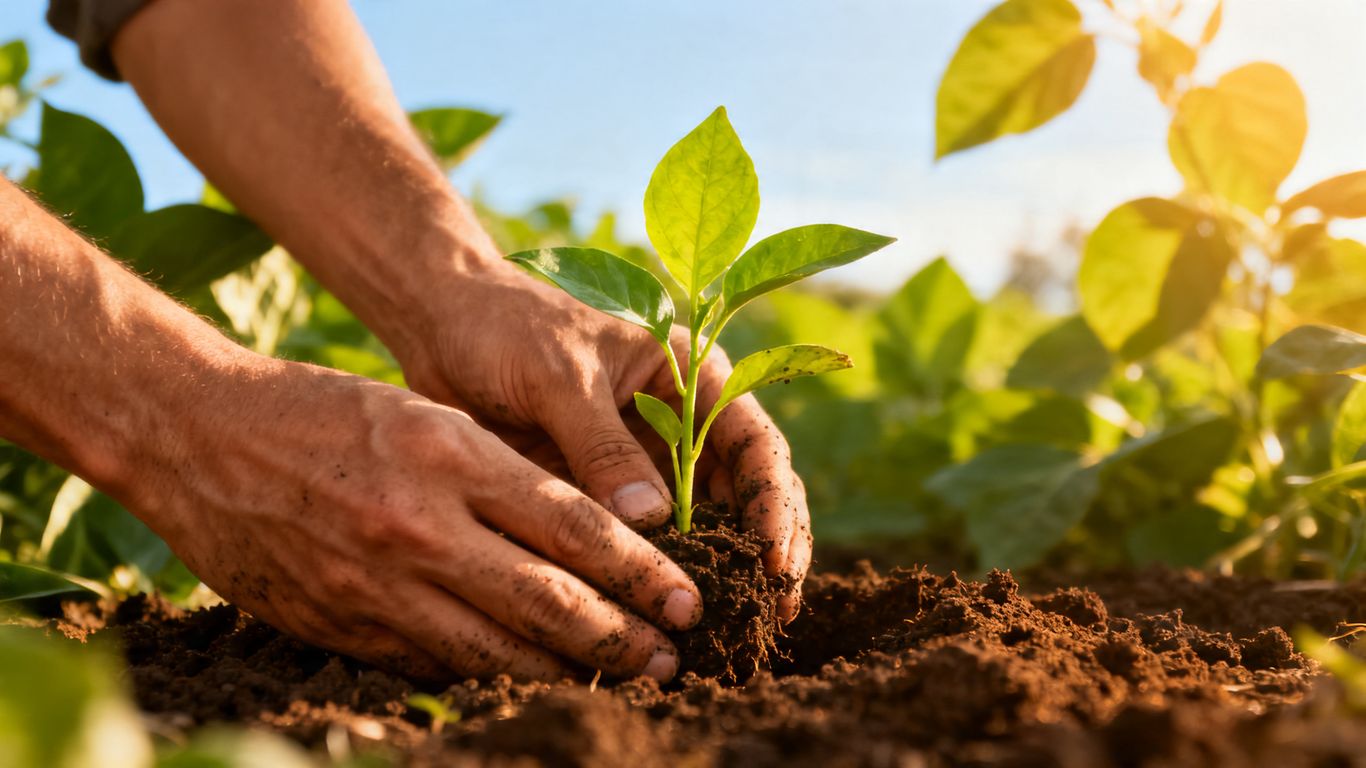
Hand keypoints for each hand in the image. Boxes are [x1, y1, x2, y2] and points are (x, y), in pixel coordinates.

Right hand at [129, 355, 702, 681]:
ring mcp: (379, 583)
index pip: (573, 525)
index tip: (687, 598)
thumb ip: (500, 474)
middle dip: (621, 636)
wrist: (197, 436)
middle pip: (548, 600)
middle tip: (671, 656)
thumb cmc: (320, 409)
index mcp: (453, 456)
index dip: (640, 572)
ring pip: (497, 649)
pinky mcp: (342, 625)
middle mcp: (422, 526)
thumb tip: (581, 531)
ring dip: (568, 671)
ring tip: (619, 679)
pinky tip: (530, 680)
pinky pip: (435, 663)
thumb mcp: (425, 414)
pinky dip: (490, 675)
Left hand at [398, 265, 812, 620]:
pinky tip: (665, 617)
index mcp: (691, 377)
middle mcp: (682, 423)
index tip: (774, 559)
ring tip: (735, 628)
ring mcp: (646, 462)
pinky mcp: (606, 493)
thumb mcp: (559, 377)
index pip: (756, 444)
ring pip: (705, 526)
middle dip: (767, 550)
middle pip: (747, 493)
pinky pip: (646, 543)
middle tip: (772, 610)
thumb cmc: (507, 327)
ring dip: (723, 573)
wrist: (444, 325)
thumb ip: (602, 446)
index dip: (774, 503)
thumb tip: (652, 522)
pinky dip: (662, 576)